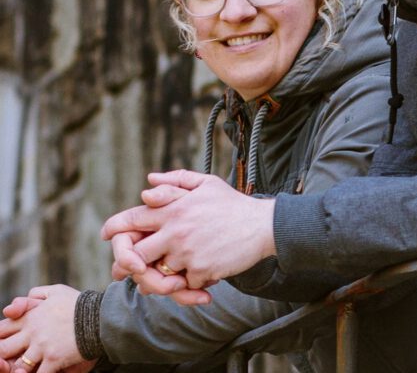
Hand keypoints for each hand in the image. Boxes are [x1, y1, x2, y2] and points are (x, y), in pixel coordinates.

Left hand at [0, 285, 96, 372]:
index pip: (2, 329)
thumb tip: (15, 305)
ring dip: (19, 369)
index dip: (0, 338)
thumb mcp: (57, 291)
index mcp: (31, 316)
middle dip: (5, 356)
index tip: (8, 342)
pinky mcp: (53, 359)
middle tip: (10, 360)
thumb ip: (35, 295)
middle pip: (3, 349)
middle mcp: (33, 331)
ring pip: (17, 366)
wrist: (100, 317)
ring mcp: (42, 346)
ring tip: (24, 369)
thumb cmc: (79, 304)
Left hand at [101, 170, 276, 290]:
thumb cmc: (233, 203)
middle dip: (127, 262)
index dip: (114, 227)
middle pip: (135, 253)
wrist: (263, 226)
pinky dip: (188, 283)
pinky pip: (183, 284)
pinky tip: (200, 275)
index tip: (105, 234)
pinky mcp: (200, 271)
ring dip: (160, 275)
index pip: (133, 218)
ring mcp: (187, 253)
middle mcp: (176, 230)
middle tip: (124, 270)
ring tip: (165, 275)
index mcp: (175, 208)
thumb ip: (175, 181)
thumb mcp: (206, 183)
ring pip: (157, 272)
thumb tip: (147, 183)